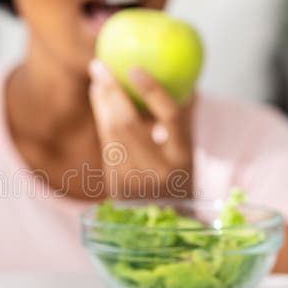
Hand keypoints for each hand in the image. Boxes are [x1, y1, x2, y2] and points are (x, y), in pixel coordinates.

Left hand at [88, 60, 193, 198]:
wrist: (169, 222)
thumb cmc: (181, 174)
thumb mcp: (189, 149)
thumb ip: (183, 116)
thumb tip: (184, 75)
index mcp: (185, 158)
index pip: (170, 118)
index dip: (152, 91)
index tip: (134, 68)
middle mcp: (159, 173)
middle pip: (128, 125)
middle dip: (110, 92)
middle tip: (99, 65)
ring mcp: (134, 184)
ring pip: (110, 134)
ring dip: (100, 103)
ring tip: (99, 79)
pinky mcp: (115, 188)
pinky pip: (106, 146)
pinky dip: (101, 121)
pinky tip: (100, 102)